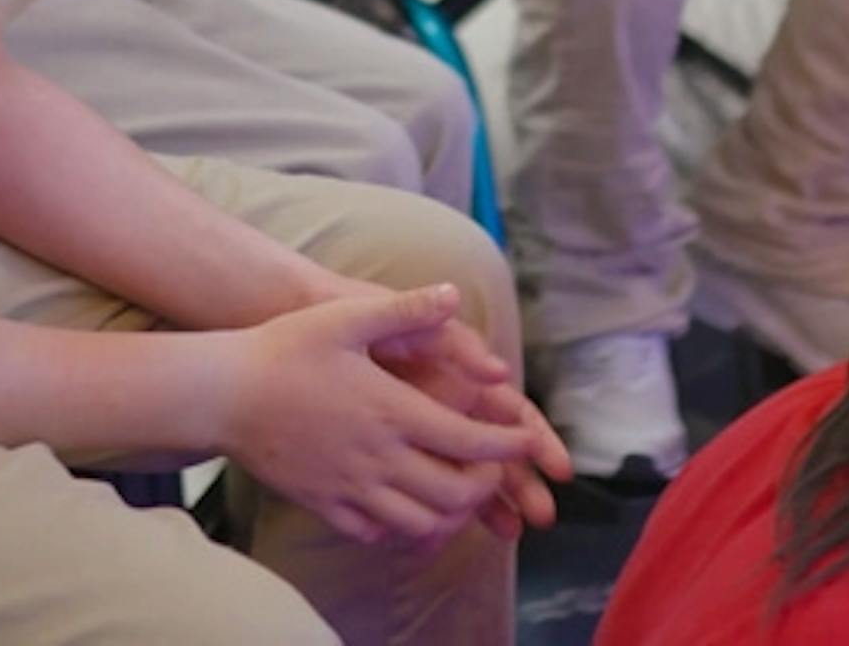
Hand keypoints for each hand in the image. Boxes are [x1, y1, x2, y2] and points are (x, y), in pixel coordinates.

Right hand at [217, 286, 542, 547]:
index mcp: (391, 411)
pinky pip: (374, 533)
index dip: (508, 447)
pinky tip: (401, 505)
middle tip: (493, 468)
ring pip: (421, 524)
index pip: (470, 443)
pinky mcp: (323, 504)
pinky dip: (400, 527)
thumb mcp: (345, 317)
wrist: (220, 393)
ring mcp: (350, 486)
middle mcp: (377, 457)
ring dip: (449, 513)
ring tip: (454, 491)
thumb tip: (453, 295)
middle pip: (454, 493)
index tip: (525, 441)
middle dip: (487, 486)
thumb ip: (405, 308)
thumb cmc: (283, 349)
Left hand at [369, 314, 568, 539]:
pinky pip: (414, 488)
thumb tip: (498, 370)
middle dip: (520, 484)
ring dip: (485, 505)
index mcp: (454, 375)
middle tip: (540, 517)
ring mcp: (413, 433)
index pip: (509, 414)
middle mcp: (441, 407)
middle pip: (493, 454)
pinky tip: (438, 534)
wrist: (289, 322)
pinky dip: (430, 510)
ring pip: (460, 476)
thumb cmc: (349, 315)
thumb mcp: (396, 317)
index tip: (558, 470)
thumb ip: (443, 335)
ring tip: (506, 533)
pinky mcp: (382, 450)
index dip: (536, 441)